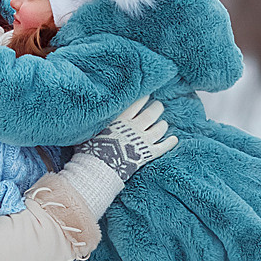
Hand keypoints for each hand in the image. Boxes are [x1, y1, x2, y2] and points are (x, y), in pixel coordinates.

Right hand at [53, 96, 177, 222]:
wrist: (99, 167)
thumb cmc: (89, 149)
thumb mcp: (87, 130)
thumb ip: (93, 121)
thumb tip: (85, 113)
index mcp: (120, 118)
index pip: (135, 103)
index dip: (142, 98)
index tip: (146, 93)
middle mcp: (134, 126)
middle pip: (150, 113)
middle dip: (156, 108)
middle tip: (158, 106)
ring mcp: (143, 140)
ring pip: (159, 128)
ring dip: (162, 125)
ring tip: (164, 123)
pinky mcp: (148, 154)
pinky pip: (163, 147)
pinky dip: (170, 142)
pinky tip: (175, 139)